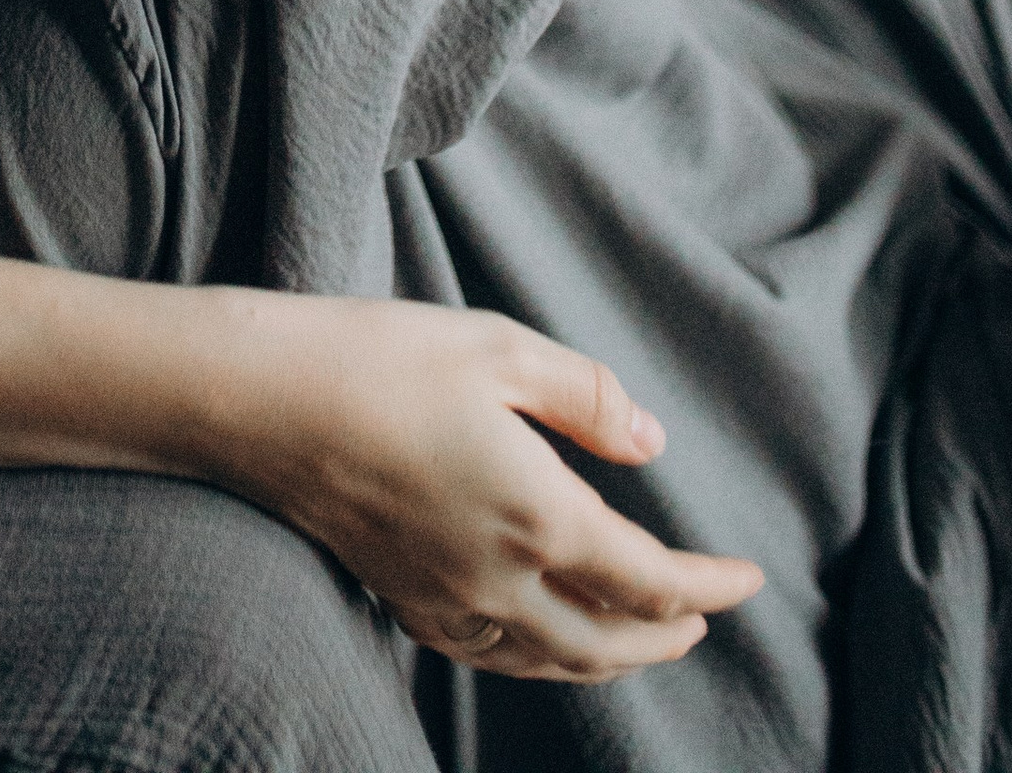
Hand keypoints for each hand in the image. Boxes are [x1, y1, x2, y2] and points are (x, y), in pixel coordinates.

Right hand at [197, 296, 763, 684]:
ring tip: (642, 638)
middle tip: (703, 616)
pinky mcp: (407, 601)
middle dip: (669, 636)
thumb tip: (652, 443)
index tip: (748, 578)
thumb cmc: (381, 359)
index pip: (651, 578)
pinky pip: (498, 656)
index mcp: (538, 513)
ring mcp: (450, 600)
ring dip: (613, 657)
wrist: (263, 402)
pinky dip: (544, 659)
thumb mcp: (497, 348)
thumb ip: (586, 397)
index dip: (710, 586)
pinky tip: (545, 637)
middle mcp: (502, 578)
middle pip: (611, 642)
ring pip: (555, 662)